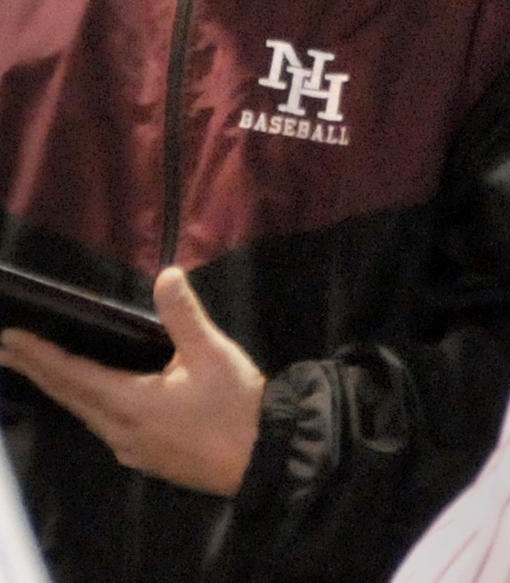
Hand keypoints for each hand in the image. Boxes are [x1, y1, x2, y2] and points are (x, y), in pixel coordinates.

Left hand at [0, 267, 265, 495]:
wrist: (262, 458)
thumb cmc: (235, 406)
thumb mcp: (212, 354)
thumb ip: (183, 316)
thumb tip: (166, 274)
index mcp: (128, 401)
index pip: (70, 374)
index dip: (39, 355)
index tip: (9, 340)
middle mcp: (118, 429)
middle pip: (68, 396)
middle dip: (37, 370)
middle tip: (8, 351)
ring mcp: (130, 448)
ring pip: (84, 414)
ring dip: (60, 388)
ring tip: (42, 370)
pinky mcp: (146, 458)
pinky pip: (104, 427)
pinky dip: (86, 405)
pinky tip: (93, 401)